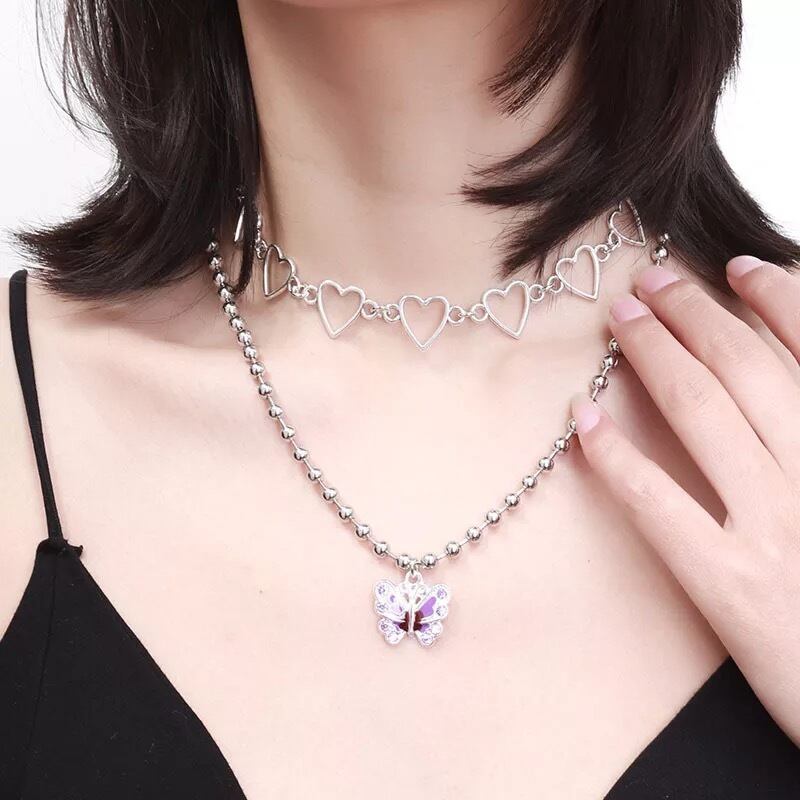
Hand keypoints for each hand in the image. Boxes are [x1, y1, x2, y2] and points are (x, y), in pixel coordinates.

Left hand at [571, 256, 799, 742]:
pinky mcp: (729, 581)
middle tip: (652, 278)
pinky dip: (615, 454)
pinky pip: (658, 502)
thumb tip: (787, 381)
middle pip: (746, 368)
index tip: (737, 266)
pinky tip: (582, 418)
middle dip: (695, 311)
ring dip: (655, 353)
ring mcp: (775, 527)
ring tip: (622, 317)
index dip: (777, 299)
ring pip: (701, 413)